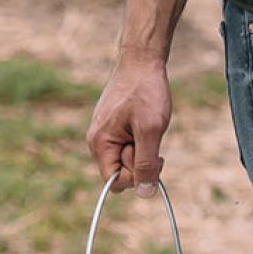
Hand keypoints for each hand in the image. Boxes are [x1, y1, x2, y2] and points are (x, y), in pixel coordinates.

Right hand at [87, 57, 172, 196]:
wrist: (143, 60)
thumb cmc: (146, 92)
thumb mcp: (151, 130)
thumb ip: (147, 163)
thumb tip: (145, 193)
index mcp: (100, 144)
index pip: (114, 182)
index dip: (136, 175)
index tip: (153, 156)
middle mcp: (98, 141)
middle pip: (122, 170)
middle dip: (142, 158)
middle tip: (151, 133)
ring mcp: (106, 131)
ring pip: (129, 156)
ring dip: (145, 146)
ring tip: (149, 123)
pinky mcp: (115, 124)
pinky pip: (130, 142)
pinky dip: (143, 135)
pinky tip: (147, 118)